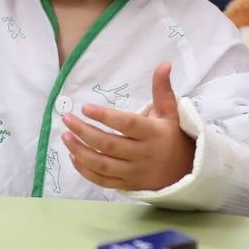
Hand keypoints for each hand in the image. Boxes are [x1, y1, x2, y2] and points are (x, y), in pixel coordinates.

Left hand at [61, 62, 195, 191]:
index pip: (126, 124)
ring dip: (80, 151)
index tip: (85, 107)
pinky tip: (73, 156)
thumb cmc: (171, 136)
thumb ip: (162, 89)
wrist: (183, 171)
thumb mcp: (170, 112)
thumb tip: (163, 64)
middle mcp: (142, 155)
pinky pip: (102, 181)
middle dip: (84, 132)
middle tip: (67, 119)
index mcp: (153, 134)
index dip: (105, 116)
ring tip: (65, 136)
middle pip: (109, 145)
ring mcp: (134, 172)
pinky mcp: (127, 185)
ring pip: (102, 165)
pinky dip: (85, 170)